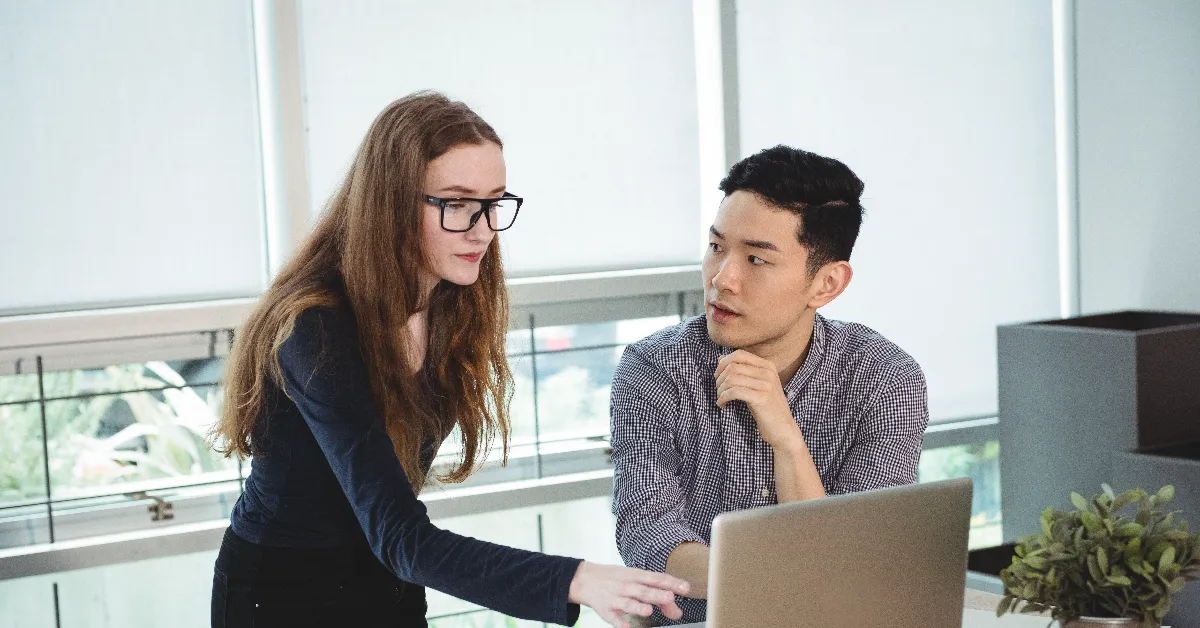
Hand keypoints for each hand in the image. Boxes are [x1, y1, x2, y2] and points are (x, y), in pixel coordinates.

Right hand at [568, 562, 689, 627]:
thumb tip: (676, 610)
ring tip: (649, 610)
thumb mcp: (633, 579)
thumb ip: (655, 593)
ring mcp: (614, 598)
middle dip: (657, 594)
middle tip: (671, 597)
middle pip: (643, 590)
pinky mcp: (605, 610)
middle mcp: (625, 585)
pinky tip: (626, 626)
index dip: (671, 583)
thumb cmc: (614, 578)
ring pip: (628, 603)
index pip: (656, 578)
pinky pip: (612, 618)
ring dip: (638, 607)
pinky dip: (619, 622)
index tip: (685, 588)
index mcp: (635, 575)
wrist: (584, 579)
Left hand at [715, 350, 803, 451]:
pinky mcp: (762, 398)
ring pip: (732, 378)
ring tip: (720, 398)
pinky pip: (734, 391)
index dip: (723, 363)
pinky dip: (724, 397)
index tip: (717, 376)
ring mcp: (766, 385)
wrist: (783, 429)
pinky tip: (722, 404)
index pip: (739, 354)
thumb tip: (721, 358)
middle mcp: (768, 372)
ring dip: (720, 389)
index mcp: (768, 366)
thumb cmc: (766, 408)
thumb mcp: (757, 385)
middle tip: (718, 390)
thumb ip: (742, 371)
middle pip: (733, 366)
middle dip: (719, 378)